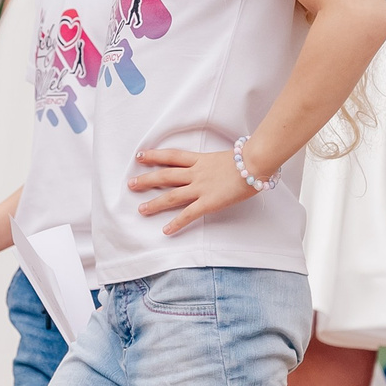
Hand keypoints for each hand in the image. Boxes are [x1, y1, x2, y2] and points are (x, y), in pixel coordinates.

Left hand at [127, 147, 255, 235]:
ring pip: (171, 195)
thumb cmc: (249, 159)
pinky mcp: (208, 202)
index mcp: (200, 159)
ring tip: (141, 209)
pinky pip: (188, 214)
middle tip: (130, 184)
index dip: (155, 155)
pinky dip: (176, 223)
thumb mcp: (228, 156)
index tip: (140, 155)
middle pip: (165, 175)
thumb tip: (218, 167)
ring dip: (155, 203)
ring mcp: (201, 188)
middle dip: (146, 180)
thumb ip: (217, 162)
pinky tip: (166, 230)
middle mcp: (196, 173)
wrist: (255, 163)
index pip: (172, 156)